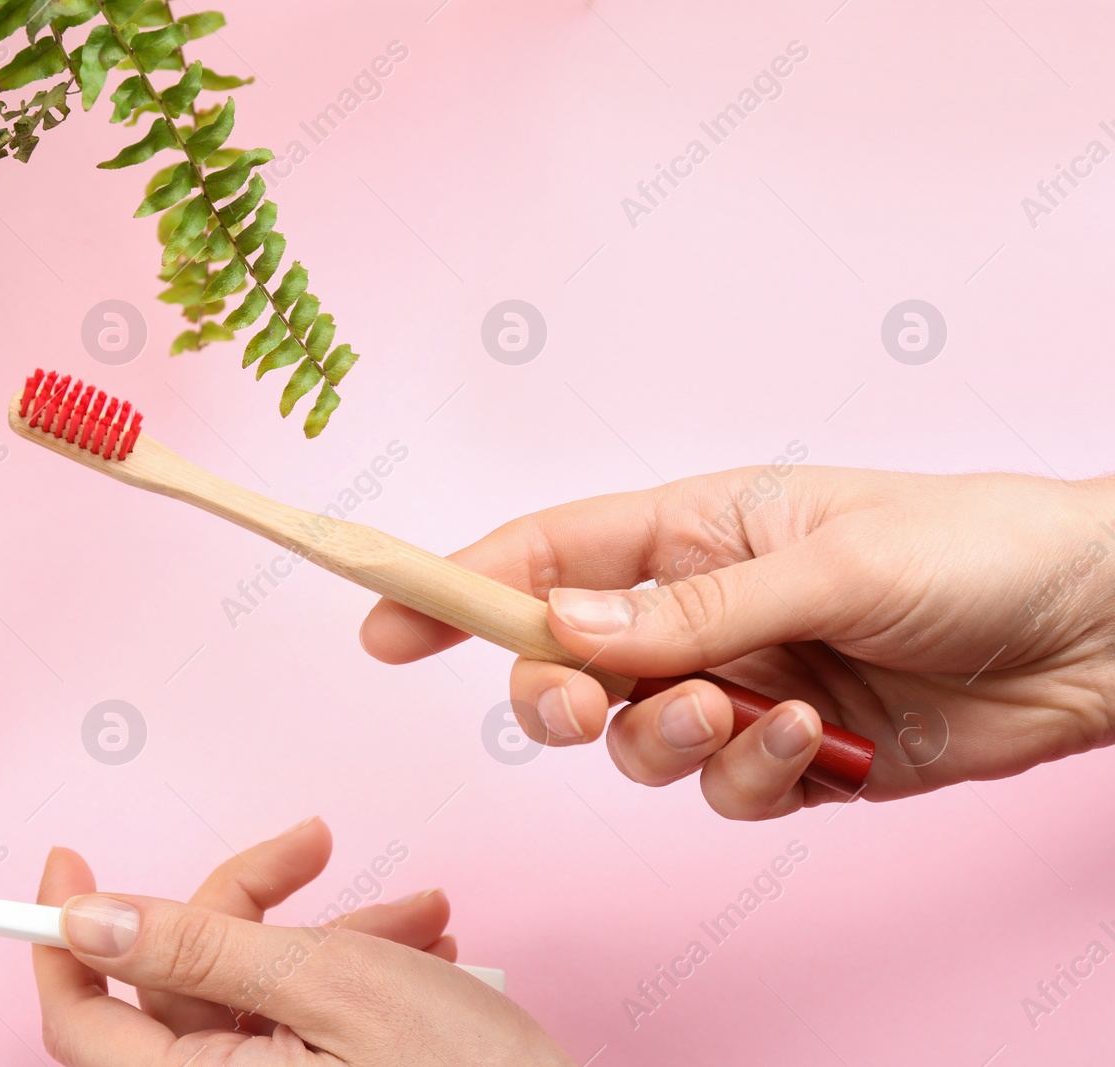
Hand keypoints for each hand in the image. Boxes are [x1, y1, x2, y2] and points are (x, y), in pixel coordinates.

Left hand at [33, 817, 572, 1065]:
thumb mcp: (325, 982)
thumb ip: (197, 945)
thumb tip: (86, 913)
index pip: (79, 1016)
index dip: (64, 931)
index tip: (68, 857)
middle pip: (181, 979)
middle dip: (253, 901)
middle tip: (316, 845)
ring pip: (251, 988)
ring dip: (327, 932)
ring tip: (416, 919)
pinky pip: (298, 1019)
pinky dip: (352, 970)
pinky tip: (422, 950)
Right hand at [360, 466, 1114, 818]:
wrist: (1097, 631)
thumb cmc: (972, 549)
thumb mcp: (827, 563)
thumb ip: (691, 612)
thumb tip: (564, 633)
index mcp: (695, 532)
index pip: (545, 555)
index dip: (456, 586)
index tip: (383, 624)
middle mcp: (702, 613)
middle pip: (566, 665)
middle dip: (557, 693)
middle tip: (581, 703)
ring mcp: (741, 688)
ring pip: (636, 740)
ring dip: (668, 739)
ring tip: (744, 715)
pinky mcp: (792, 761)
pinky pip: (723, 791)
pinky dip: (752, 779)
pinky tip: (814, 746)